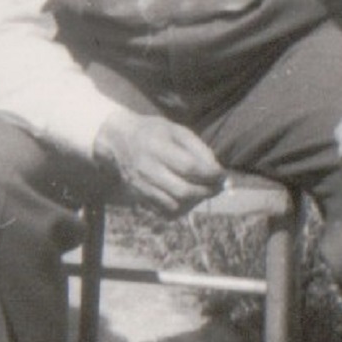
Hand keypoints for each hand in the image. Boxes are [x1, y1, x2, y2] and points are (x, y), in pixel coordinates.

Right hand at [96, 111, 225, 214]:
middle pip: (183, 190)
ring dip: (195, 201)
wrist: (119, 141)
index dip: (211, 174)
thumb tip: (215, 170)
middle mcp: (147, 169)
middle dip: (207, 191)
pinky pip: (165, 212)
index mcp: (157, 148)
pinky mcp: (140, 197)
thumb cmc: (153, 132)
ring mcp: (142, 186)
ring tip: (203, 191)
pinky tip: (187, 198)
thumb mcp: (176, 130)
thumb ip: (197, 148)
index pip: (189, 167)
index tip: (222, 174)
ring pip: (175, 205)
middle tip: (218, 187)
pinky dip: (181, 208)